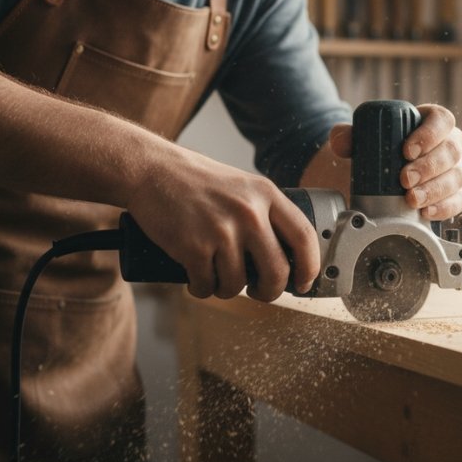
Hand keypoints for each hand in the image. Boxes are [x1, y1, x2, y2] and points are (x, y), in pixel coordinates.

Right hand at [125, 149, 319, 300]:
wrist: (151, 170)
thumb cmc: (197, 182)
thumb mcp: (243, 187)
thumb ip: (265, 213)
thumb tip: (288, 256)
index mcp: (266, 195)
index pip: (304, 236)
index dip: (310, 267)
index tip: (303, 283)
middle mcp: (249, 212)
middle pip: (277, 271)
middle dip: (270, 291)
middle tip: (259, 291)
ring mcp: (221, 230)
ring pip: (238, 284)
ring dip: (227, 289)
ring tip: (217, 277)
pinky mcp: (193, 246)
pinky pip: (207, 285)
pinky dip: (201, 288)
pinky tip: (197, 278)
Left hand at [329, 103, 461, 220]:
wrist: (382, 180)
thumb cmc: (380, 153)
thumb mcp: (362, 141)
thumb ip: (347, 137)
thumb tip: (341, 141)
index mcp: (434, 123)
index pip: (442, 121)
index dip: (430, 134)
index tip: (407, 150)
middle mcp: (450, 145)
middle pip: (451, 152)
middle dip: (428, 167)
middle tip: (404, 180)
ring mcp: (456, 171)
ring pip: (456, 178)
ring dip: (435, 190)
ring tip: (412, 200)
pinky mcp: (457, 195)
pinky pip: (458, 201)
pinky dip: (444, 208)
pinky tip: (427, 212)